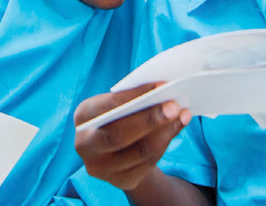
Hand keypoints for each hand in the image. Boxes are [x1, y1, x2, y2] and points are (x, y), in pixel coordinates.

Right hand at [74, 83, 191, 190]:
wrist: (118, 151)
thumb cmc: (121, 117)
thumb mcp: (120, 105)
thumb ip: (134, 99)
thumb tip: (164, 90)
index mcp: (83, 116)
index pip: (108, 106)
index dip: (135, 96)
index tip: (161, 85)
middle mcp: (84, 144)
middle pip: (118, 136)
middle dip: (149, 119)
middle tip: (174, 106)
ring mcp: (100, 167)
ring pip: (139, 151)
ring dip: (165, 132)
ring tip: (183, 114)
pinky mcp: (119, 180)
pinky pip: (148, 163)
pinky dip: (166, 143)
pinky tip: (178, 127)